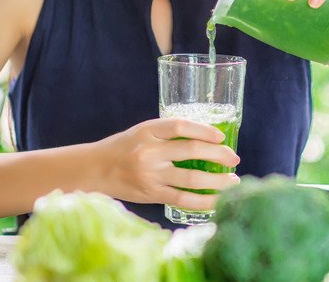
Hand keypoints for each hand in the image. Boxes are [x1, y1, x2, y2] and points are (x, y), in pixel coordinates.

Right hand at [98, 118, 240, 210]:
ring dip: (217, 181)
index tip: (220, 135)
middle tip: (234, 158)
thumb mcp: (142, 131)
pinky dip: (203, 201)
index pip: (180, 126)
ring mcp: (150, 175)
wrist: (94, 169)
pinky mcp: (151, 194)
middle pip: (191, 150)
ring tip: (233, 181)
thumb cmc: (123, 148)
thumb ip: (167, 134)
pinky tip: (217, 199)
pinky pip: (182, 199)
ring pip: (191, 178)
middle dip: (218, 155)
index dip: (204, 130)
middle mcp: (149, 151)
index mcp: (148, 130)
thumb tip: (205, 138)